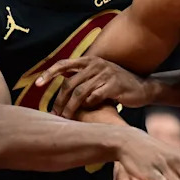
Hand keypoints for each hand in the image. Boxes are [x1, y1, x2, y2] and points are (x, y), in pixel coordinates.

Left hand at [35, 57, 152, 118]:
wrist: (142, 88)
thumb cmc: (118, 86)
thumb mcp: (100, 76)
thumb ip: (84, 78)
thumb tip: (63, 85)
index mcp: (90, 61)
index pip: (64, 64)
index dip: (49, 73)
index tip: (37, 83)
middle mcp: (96, 65)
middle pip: (70, 83)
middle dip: (60, 100)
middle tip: (55, 113)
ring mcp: (106, 74)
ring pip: (80, 93)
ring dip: (71, 108)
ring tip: (66, 118)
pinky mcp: (114, 85)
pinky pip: (95, 97)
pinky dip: (89, 105)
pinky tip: (88, 111)